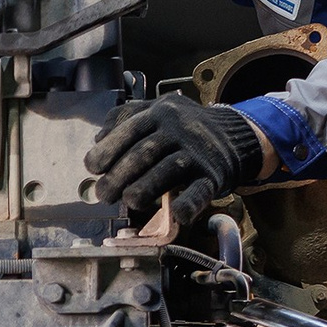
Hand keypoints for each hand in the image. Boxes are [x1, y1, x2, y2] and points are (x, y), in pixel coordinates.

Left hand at [85, 98, 269, 232]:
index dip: (108, 150)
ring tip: (130, 202)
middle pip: (144, 153)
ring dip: (146, 188)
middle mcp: (178, 130)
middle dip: (120, 175)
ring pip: (169, 170)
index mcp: (159, 114)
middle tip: (104, 195)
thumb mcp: (156, 110)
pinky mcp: (213, 175)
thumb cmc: (183, 127)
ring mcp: (196, 153)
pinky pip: (199, 191)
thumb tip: (98, 139)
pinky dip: (189, 204)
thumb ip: (125, 118)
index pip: (129, 131)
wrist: (234, 134)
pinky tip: (177, 215)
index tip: (92, 168)